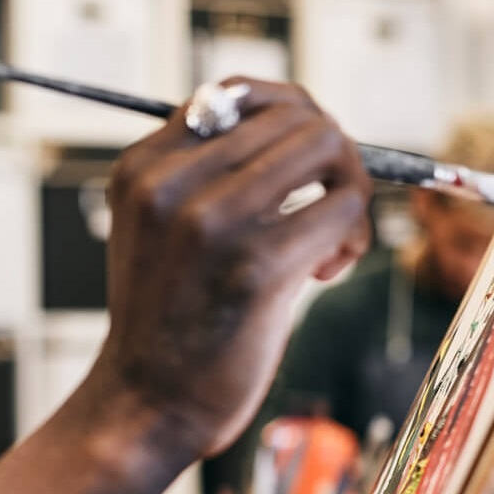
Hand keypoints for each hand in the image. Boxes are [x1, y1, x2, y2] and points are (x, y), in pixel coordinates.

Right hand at [96, 79, 370, 459]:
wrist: (146, 400)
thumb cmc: (166, 316)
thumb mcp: (154, 227)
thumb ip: (199, 174)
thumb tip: (291, 124)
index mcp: (141, 168)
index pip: (234, 93)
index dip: (288, 118)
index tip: (299, 165)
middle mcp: (169, 186)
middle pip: (292, 115)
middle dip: (331, 153)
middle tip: (327, 201)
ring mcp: (210, 224)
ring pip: (325, 149)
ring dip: (350, 187)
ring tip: (331, 236)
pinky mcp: (256, 267)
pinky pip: (343, 211)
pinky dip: (352, 237)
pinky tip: (325, 270)